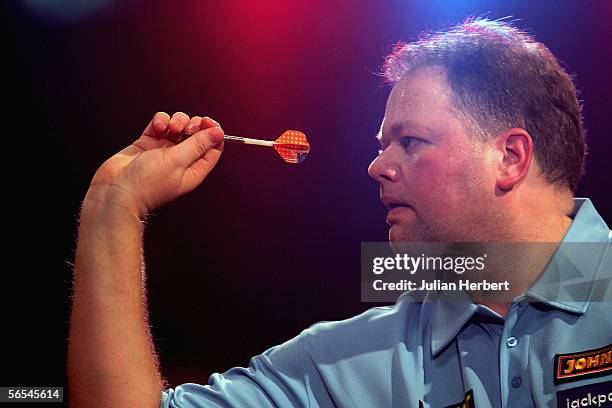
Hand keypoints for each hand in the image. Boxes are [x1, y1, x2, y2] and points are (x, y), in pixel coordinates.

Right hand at [86, 112, 223, 217]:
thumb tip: (218, 133)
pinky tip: (157, 128)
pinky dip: (160, 121)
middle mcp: (180, 160)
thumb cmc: (146, 184)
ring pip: (178, 127)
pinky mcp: (147, 144)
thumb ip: (198, 144)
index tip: (208, 122)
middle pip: (196, 135)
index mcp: (193, 170)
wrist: (116, 191)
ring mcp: (163, 151)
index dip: (213, 133)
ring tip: (168, 129)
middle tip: (186, 127)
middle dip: (193, 125)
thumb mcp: (177, 161)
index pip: (213, 149)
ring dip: (176, 121)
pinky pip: (160, 125)